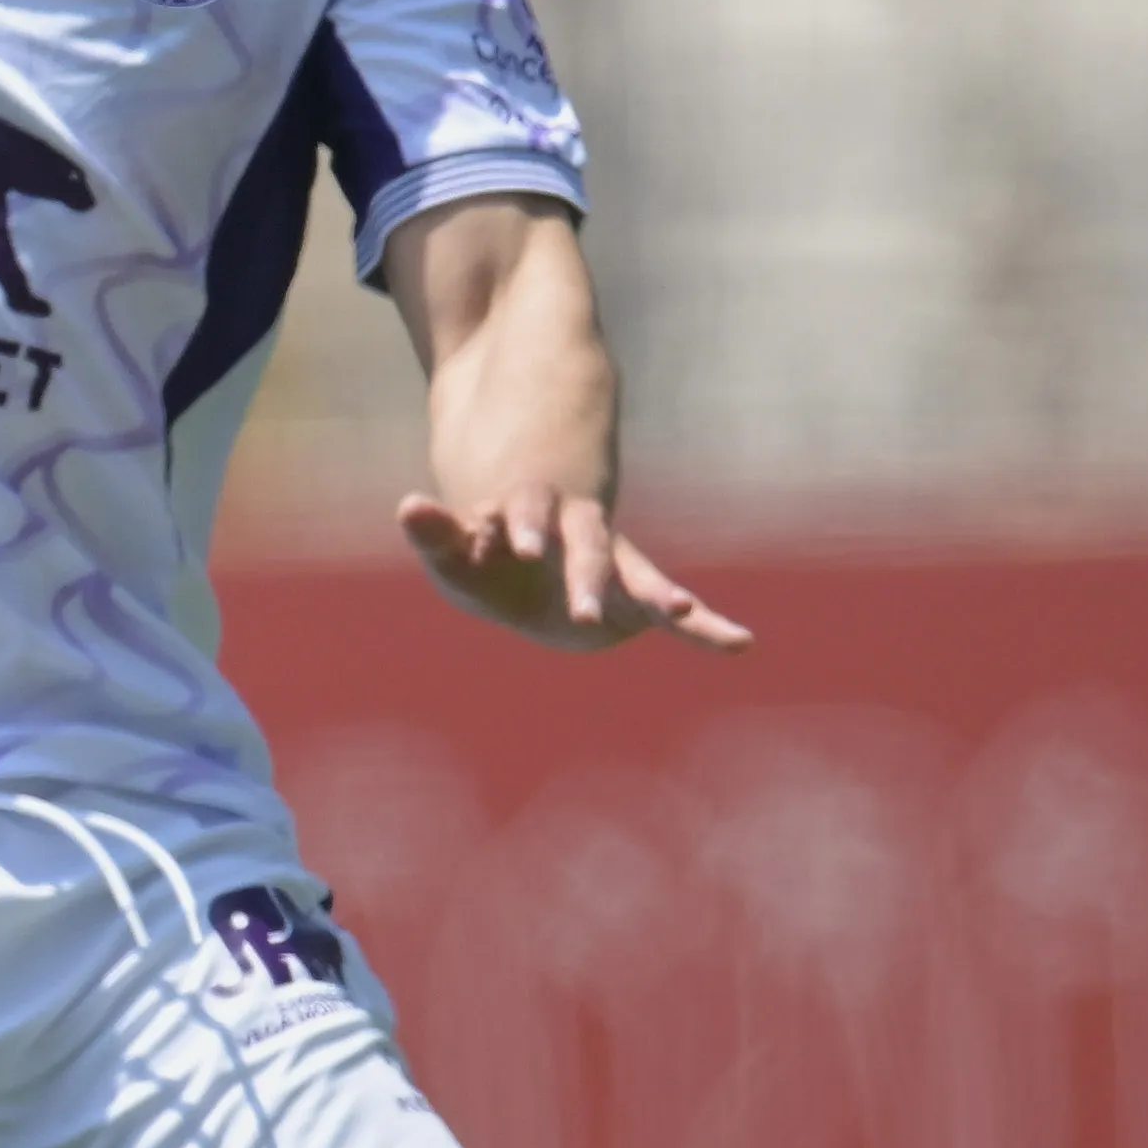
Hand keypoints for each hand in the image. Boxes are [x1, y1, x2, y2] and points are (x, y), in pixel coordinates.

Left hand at [397, 486, 752, 653]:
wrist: (531, 545)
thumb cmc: (481, 549)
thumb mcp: (452, 546)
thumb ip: (435, 533)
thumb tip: (407, 505)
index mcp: (530, 515)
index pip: (520, 512)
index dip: (512, 525)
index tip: (500, 538)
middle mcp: (578, 534)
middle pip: (585, 547)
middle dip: (584, 575)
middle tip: (582, 609)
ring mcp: (612, 564)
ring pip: (637, 575)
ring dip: (655, 595)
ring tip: (680, 610)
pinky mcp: (633, 597)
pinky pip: (673, 613)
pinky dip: (705, 628)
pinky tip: (740, 642)